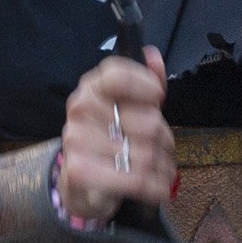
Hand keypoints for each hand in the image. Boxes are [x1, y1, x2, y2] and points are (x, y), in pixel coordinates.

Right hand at [57, 48, 174, 223]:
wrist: (82, 184)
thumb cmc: (110, 140)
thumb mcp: (129, 108)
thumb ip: (146, 81)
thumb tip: (153, 55)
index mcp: (93, 87)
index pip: (119, 75)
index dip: (146, 85)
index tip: (158, 98)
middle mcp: (81, 109)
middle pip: (148, 121)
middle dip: (164, 140)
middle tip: (161, 147)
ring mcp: (77, 139)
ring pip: (146, 154)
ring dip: (162, 166)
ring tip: (159, 169)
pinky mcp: (80, 170)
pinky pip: (135, 178)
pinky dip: (155, 186)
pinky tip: (158, 187)